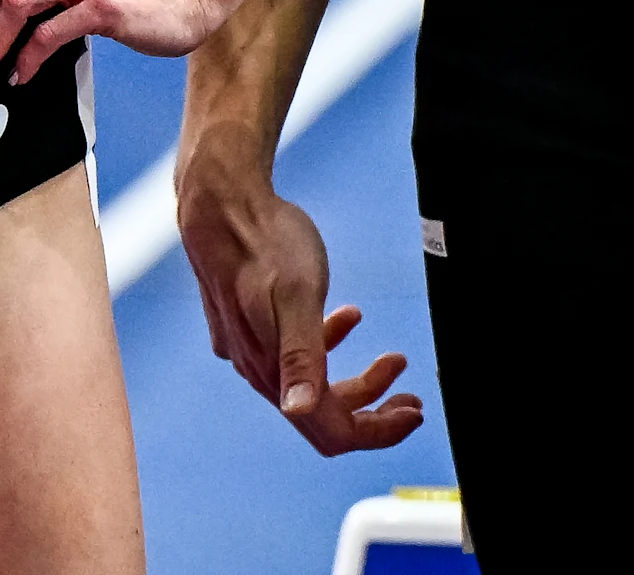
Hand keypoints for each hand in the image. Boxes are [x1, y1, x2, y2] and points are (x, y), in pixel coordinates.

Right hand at [173, 168, 423, 451]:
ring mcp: (251, 348)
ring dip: (357, 380)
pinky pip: (293, 356)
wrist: (220, 204)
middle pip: (324, 417)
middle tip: (410, 394)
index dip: (377, 431)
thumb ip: (301, 357)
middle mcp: (259, 369)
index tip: (413, 412)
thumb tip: (301, 411)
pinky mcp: (247, 326)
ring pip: (311, 388)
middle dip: (374, 410)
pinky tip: (346, 317)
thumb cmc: (263, 244)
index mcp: (276, 371)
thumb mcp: (297, 296)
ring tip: (392, 358)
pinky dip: (328, 346)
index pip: (332, 431)